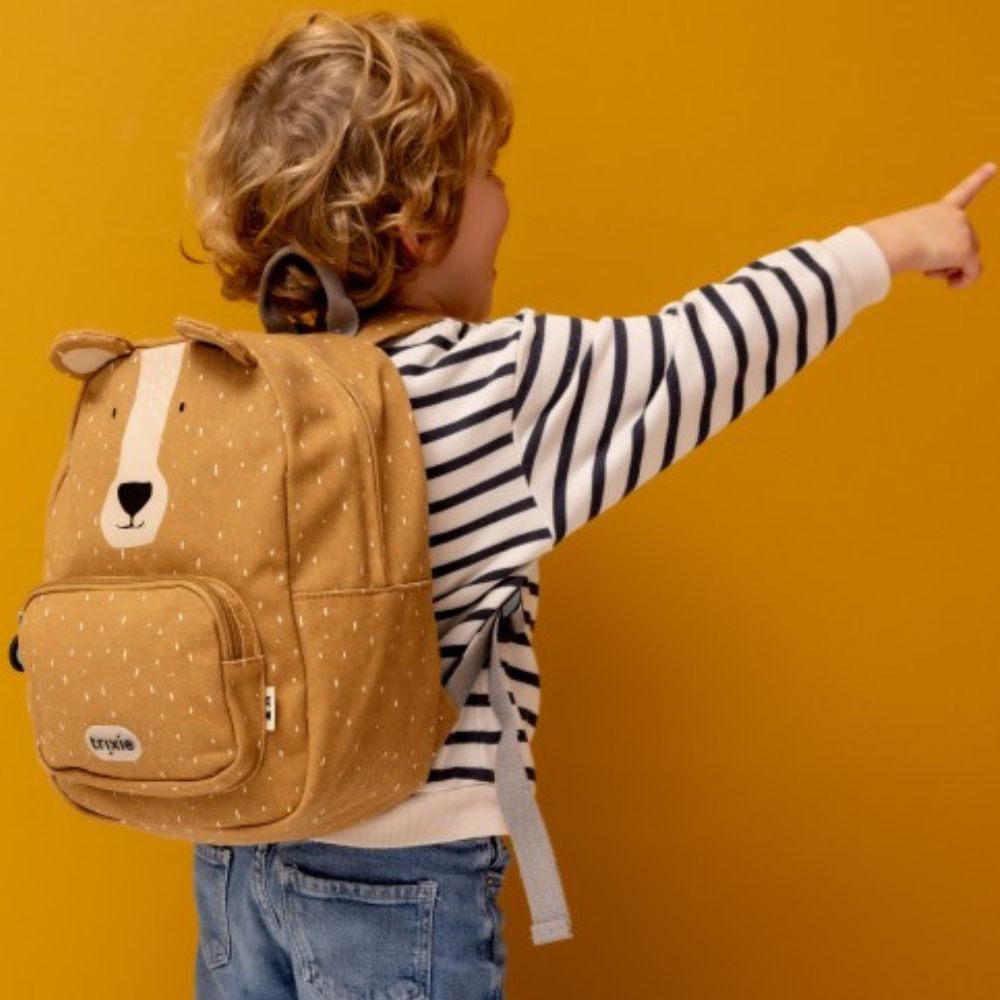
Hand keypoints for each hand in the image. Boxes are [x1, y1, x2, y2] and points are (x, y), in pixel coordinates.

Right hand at [859, 161, 994, 289]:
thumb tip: (916, 266)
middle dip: (949, 259)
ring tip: (927, 271)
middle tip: (926, 267)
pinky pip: (973, 273)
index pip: (962, 192)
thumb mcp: (900, 239)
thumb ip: (915, 247)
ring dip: (948, 270)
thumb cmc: (884, 243)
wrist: (891, 243)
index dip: (979, 178)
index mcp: (938, 210)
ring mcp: (963, 232)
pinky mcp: (966, 251)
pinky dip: (964, 282)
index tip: (992, 166)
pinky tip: (951, 286)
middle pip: (964, 243)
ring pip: (966, 260)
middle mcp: (956, 216)